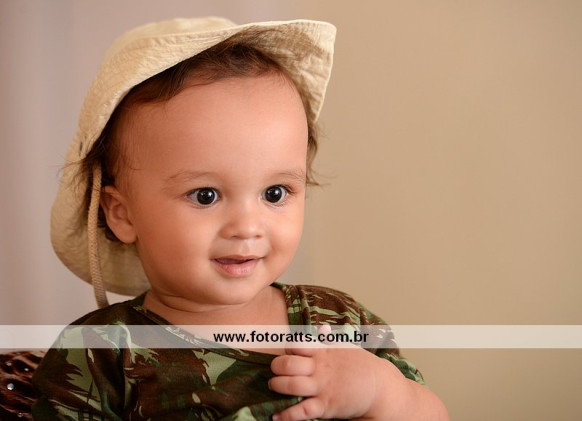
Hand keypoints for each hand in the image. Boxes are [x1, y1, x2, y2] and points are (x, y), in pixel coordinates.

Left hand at [269, 328, 409, 419]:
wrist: (379, 387)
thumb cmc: (360, 365)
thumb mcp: (345, 348)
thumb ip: (329, 340)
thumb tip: (322, 328)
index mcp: (323, 352)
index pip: (296, 344)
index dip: (287, 348)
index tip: (287, 353)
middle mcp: (320, 369)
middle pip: (287, 365)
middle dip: (276, 367)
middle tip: (275, 370)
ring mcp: (322, 387)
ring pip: (290, 386)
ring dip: (277, 386)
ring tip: (274, 386)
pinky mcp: (325, 406)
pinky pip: (301, 411)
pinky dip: (286, 415)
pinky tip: (276, 416)